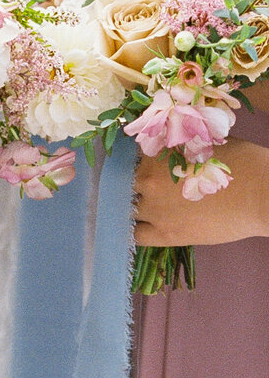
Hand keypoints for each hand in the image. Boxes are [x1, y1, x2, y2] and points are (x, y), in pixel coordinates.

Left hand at [134, 140, 268, 247]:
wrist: (262, 194)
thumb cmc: (241, 162)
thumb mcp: (204, 142)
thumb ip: (177, 145)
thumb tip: (164, 147)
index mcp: (156, 153)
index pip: (128, 156)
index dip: (134, 161)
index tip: (140, 164)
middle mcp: (147, 181)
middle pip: (123, 183)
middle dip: (132, 184)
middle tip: (146, 186)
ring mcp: (154, 210)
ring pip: (126, 208)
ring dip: (133, 206)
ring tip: (148, 205)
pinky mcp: (166, 234)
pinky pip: (135, 235)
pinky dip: (134, 230)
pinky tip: (141, 226)